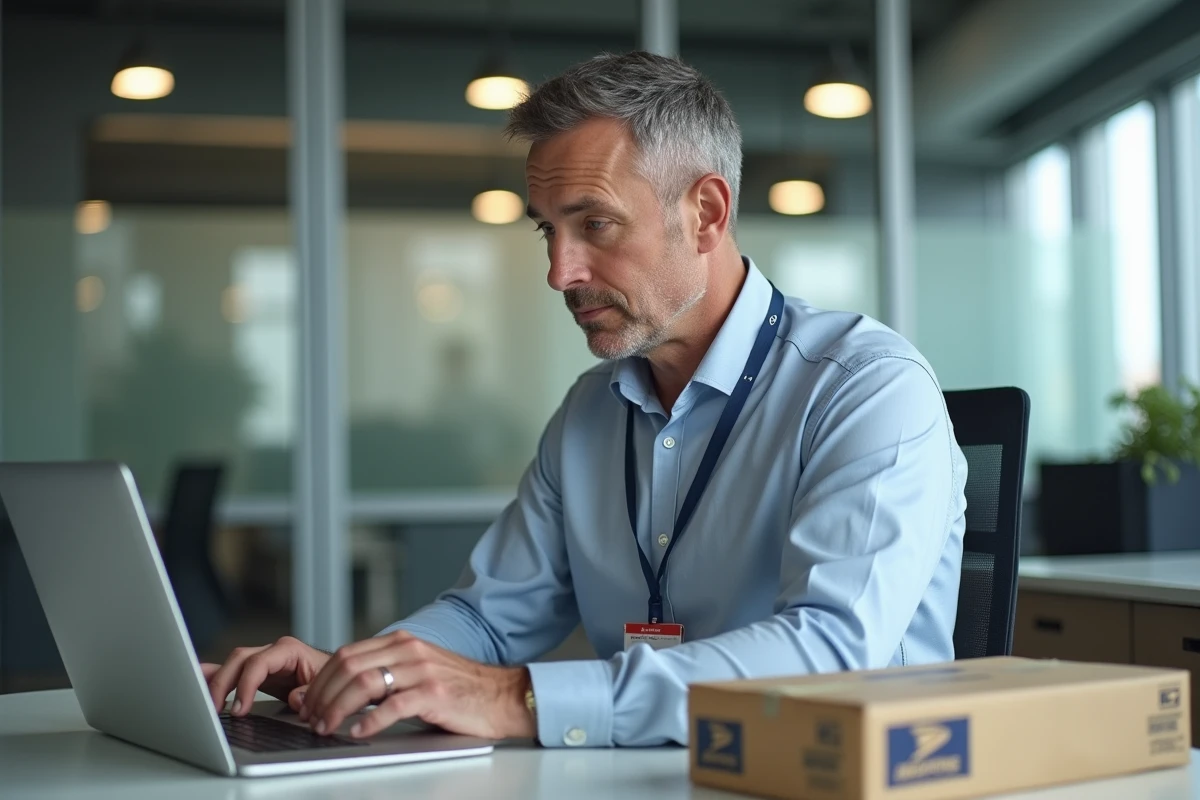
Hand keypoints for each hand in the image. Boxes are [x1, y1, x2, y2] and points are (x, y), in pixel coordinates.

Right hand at [201, 636, 330, 715]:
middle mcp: (272, 652)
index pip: (258, 663)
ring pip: (231, 664)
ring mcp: (262, 660)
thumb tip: (295, 698)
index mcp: (289, 650)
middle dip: (223, 684)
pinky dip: (214, 678)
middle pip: (239, 660)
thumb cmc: (331, 680)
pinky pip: (232, 672)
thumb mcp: (326, 686)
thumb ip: (310, 692)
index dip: (246, 686)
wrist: (335, 679)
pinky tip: (197, 683)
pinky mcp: (255, 673)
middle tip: (215, 709)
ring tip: (200, 701)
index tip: (239, 709)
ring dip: (215, 682)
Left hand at [300, 630, 533, 740]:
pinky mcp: (435, 694)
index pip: (347, 654)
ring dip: (338, 708)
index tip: (309, 703)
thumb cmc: (459, 690)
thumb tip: (341, 695)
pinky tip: (359, 732)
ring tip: (328, 728)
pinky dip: (370, 721)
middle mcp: (409, 651)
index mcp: (402, 643)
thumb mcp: (418, 672)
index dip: (321, 680)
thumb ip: (385, 676)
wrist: (503, 696)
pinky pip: (392, 706)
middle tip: (313, 719)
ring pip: (364, 684)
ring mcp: (422, 671)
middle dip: (323, 695)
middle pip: (349, 666)